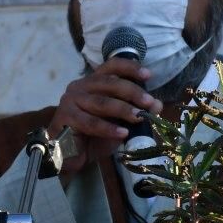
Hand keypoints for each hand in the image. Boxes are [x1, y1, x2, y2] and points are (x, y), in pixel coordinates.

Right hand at [48, 59, 162, 180]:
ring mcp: (70, 101)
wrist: (67, 156)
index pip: (111, 67)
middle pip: (109, 83)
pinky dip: (109, 128)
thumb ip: (134, 112)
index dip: (130, 68)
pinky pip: (91, 122)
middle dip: (132, 92)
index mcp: (92, 83)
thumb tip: (157, 105)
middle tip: (149, 103)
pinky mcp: (65, 118)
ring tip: (139, 118)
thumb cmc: (93, 137)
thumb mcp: (118, 123)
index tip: (148, 75)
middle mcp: (80, 87)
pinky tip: (123, 134)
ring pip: (101, 102)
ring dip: (123, 109)